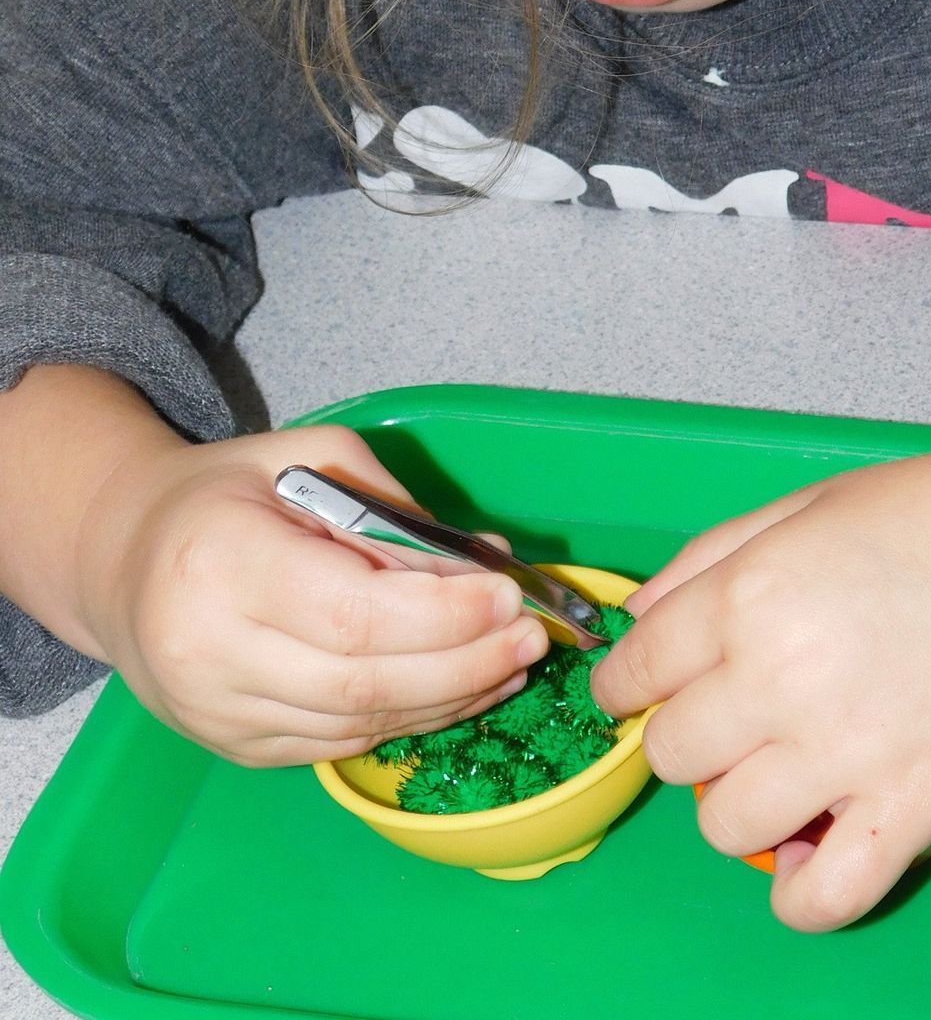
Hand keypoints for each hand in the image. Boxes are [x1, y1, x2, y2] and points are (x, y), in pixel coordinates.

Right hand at [77, 423, 549, 764]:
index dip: (442, 616)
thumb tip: (482, 563)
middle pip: (362, 681)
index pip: (352, 613)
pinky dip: (410, 718)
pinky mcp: (234, 746)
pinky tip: (460, 689)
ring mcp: (215, 712)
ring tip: (512, 663)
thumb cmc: (225, 494)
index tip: (509, 594)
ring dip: (450, 699)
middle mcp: (207, 651)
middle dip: (464, 663)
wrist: (122, 558)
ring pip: (358, 724)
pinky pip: (340, 743)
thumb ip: (390, 510)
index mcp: (220, 563)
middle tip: (532, 636)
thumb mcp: (307, 459)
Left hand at [591, 433, 930, 930]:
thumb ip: (706, 559)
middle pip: (673, 755)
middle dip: (692, 740)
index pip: (635, 674)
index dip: (632, 687)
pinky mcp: (913, 806)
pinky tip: (814, 852)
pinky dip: (802, 892)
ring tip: (787, 772)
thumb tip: (638, 623)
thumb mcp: (802, 507)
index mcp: (747, 595)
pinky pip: (823, 896)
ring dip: (742, 807)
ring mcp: (846, 751)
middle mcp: (780, 677)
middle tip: (740, 719)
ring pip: (725, 827)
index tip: (650, 692)